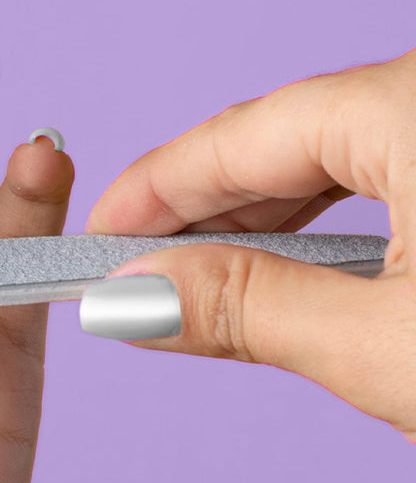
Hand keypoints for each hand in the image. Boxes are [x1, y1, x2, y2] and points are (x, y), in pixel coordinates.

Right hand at [84, 47, 415, 443]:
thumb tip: (128, 294)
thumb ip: (246, 306)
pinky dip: (334, 221)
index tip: (95, 237)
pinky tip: (297, 263)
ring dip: (263, 220)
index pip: (244, 134)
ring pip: (344, 156)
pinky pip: (395, 173)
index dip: (153, 189)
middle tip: (132, 270)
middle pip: (289, 138)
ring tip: (198, 275)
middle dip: (201, 209)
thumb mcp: (386, 347)